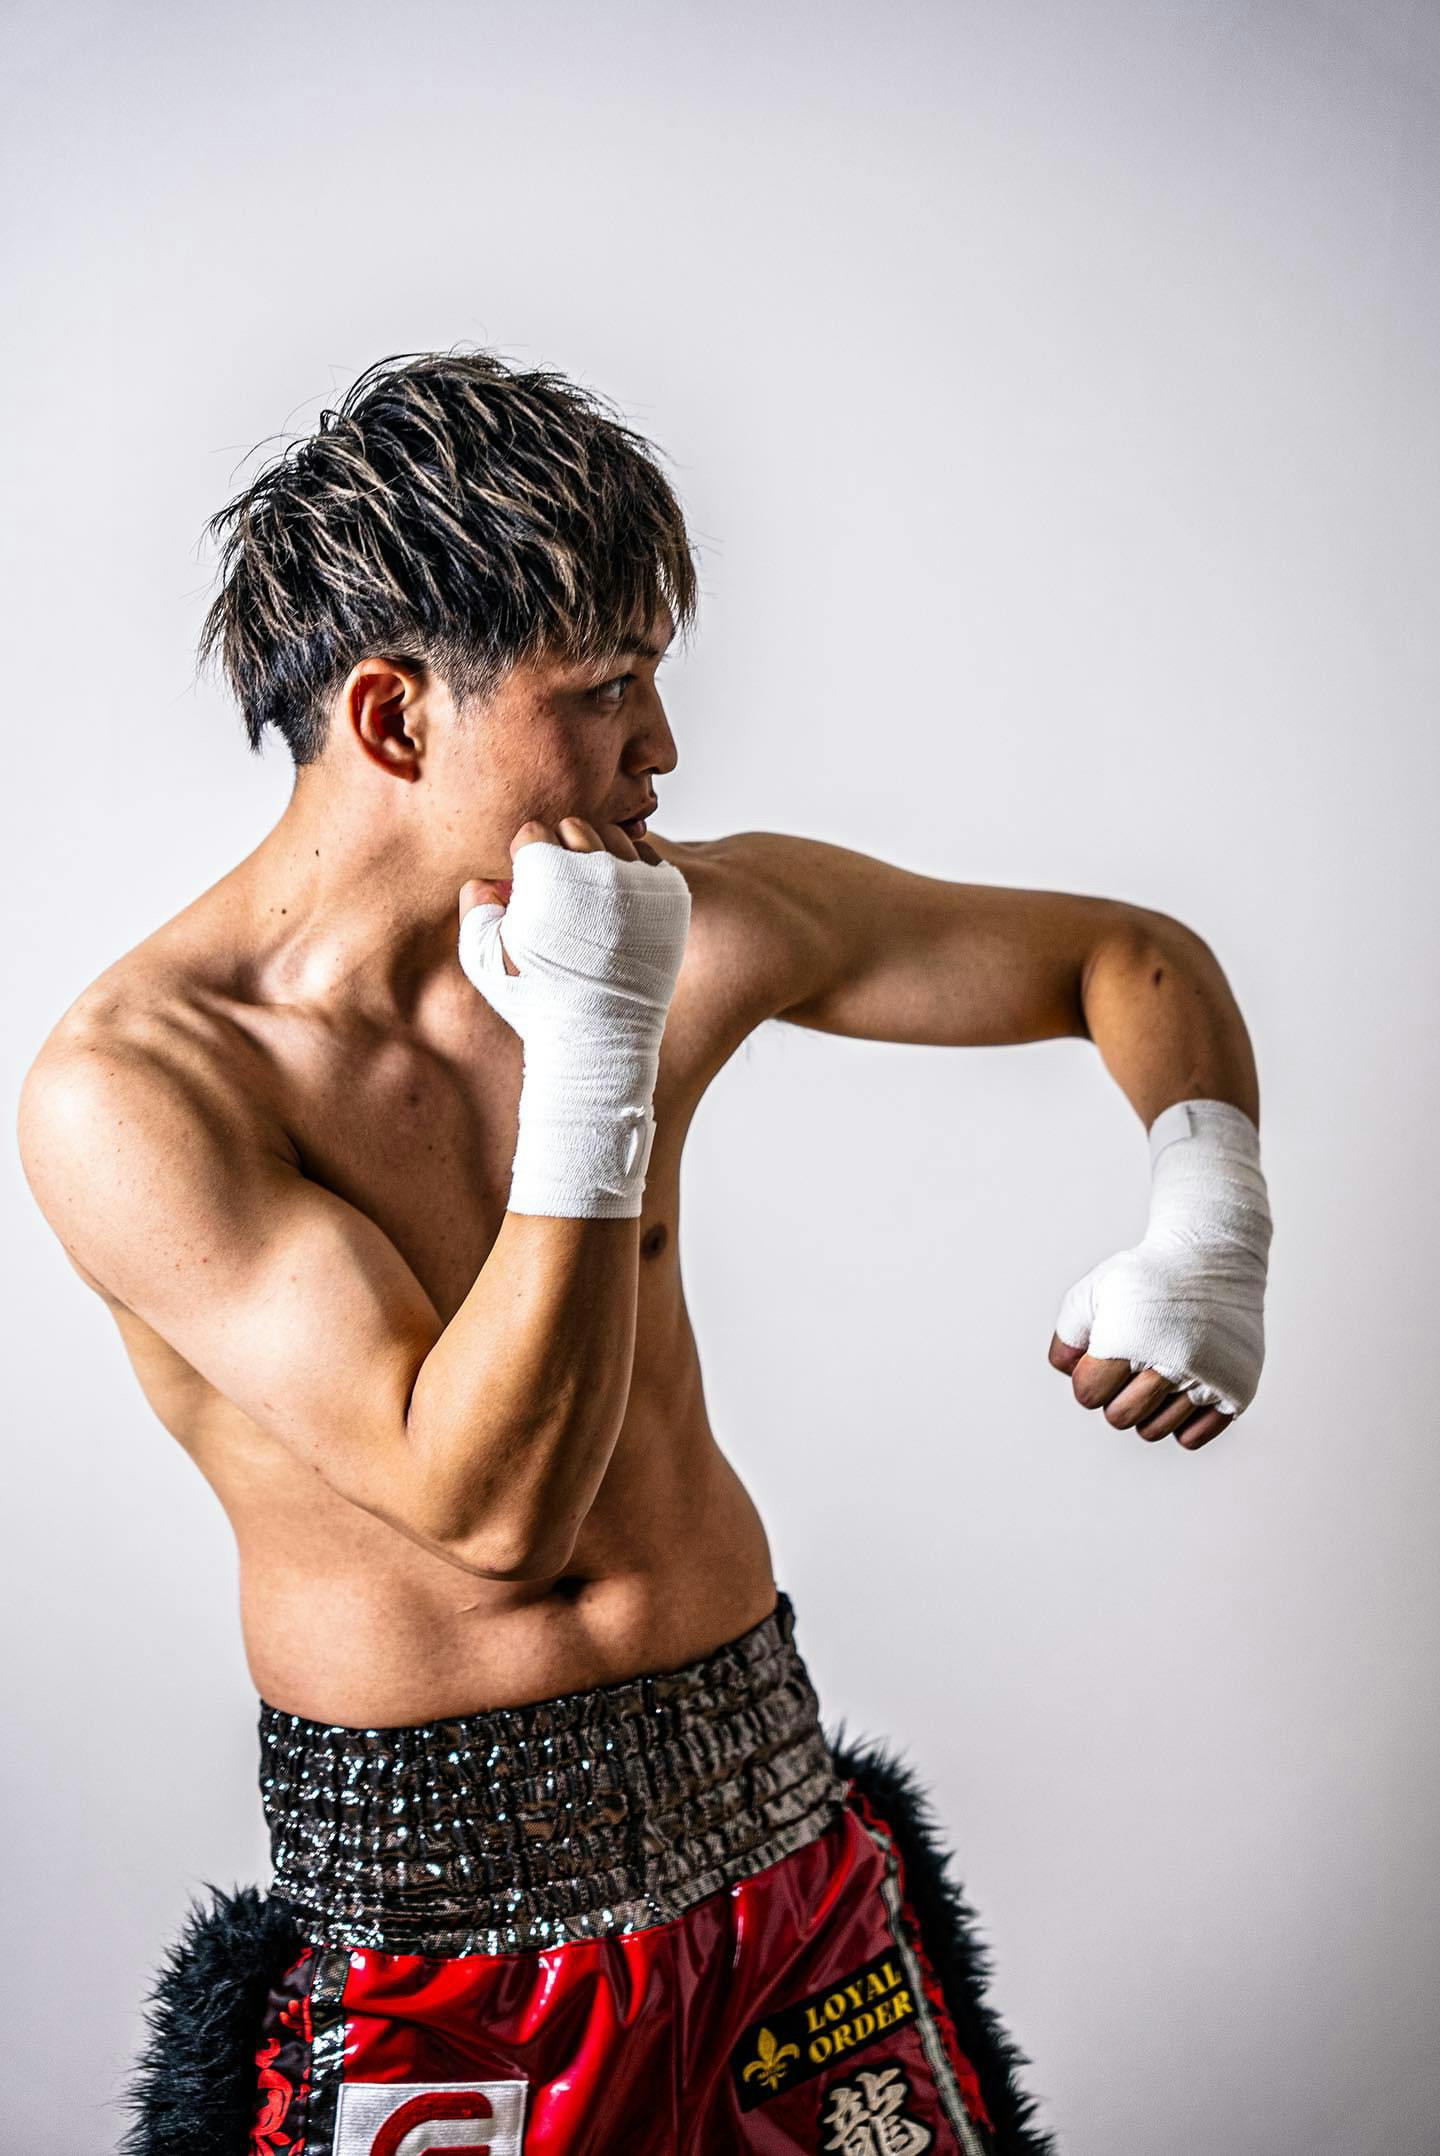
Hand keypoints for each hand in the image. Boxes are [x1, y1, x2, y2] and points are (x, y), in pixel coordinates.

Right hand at [454, 814, 691, 1217]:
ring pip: (615, 837)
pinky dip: (635, 872)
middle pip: (575, 827)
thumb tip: (485, 880)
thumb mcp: (483, 959)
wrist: (599, 1040)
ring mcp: (638, 880)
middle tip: (560, 888)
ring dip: (600, 856)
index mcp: (546, 872)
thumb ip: (474, 909)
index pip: (533, 832)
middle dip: (563, 851)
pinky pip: (650, 861)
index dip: (526, 859)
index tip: (530, 885)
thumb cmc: (536, 1001)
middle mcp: (596, 866)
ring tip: (591, 893)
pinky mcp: (671, 896)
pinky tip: (621, 899)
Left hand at [1046, 1101, 1271, 1451]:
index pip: (1088, 1394)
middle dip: (1114, 1395)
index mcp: (1132, 1337)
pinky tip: (1179, 1391)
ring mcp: (1208, 1378)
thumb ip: (1068, 1334)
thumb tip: (1070, 1374)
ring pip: (1154, 1431)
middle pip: (1120, 1418)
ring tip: (1155, 1375)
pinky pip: (1191, 1438)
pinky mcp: (1236, 1390)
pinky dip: (1180, 1423)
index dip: (1088, 1377)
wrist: (1214, 1256)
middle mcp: (1173, 1361)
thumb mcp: (1095, 1290)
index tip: (1102, 1358)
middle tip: (1129, 1367)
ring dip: (1146, 1410)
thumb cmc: (1149, 1276)